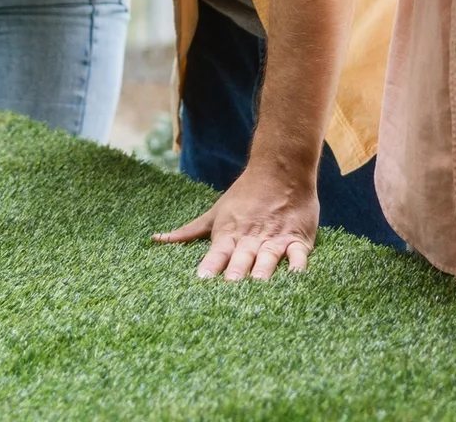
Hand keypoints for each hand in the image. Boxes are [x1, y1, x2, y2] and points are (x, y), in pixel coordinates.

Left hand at [152, 160, 318, 280]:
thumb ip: (188, 232)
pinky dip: (298, 266)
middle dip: (236, 272)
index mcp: (229, 233)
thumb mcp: (214, 213)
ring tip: (259, 284)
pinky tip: (296, 278)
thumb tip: (156, 240)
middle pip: (242, 257)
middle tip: (230, 287)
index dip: (209, 267)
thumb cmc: (244, 194)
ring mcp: (275, 239)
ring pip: (268, 257)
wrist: (281, 169)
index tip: (201, 281)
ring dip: (264, 270)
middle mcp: (251, 238)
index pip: (217, 253)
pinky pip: (298, 255)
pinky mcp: (298, 239)